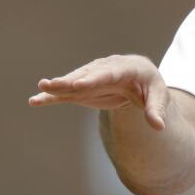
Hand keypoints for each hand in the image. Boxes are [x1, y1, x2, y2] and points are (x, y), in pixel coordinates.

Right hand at [29, 54, 169, 130]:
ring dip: (57, 85)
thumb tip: (159, 127)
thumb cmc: (151, 86)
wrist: (140, 79)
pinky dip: (52, 96)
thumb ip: (157, 110)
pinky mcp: (83, 88)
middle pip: (86, 75)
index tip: (79, 84)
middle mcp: (106, 69)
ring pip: (73, 81)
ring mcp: (92, 77)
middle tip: (53, 84)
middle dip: (69, 80)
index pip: (109, 73)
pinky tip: (35, 100)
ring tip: (41, 88)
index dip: (94, 78)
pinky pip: (67, 93)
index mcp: (127, 67)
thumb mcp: (158, 96)